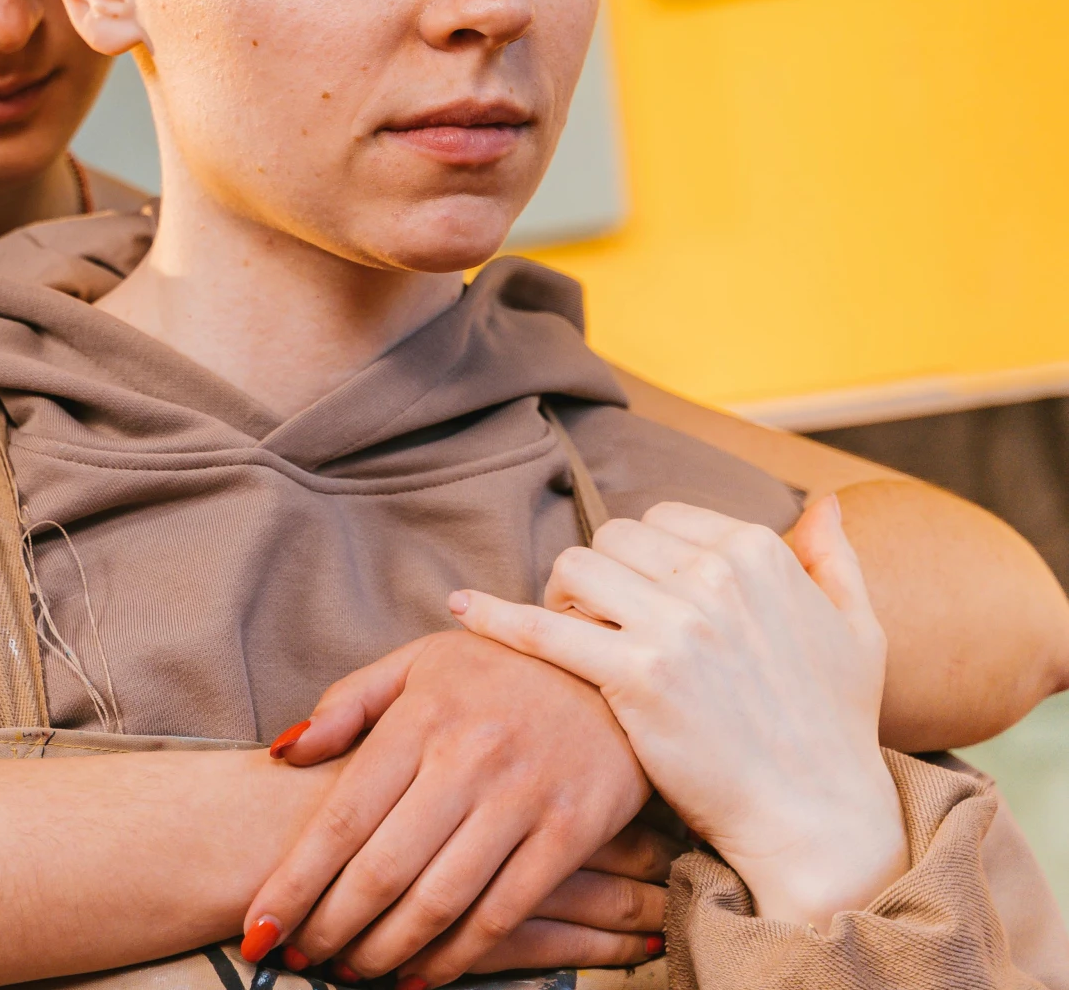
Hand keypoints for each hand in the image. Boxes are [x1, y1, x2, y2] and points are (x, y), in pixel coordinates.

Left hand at [238, 630, 651, 985]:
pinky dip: (457, 956)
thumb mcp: (419, 662)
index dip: (294, 881)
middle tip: (296, 958)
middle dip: (329, 927)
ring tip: (349, 972)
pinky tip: (420, 976)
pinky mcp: (571, 831)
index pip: (342, 816)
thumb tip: (284, 750)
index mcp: (420, 718)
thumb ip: (348, 703)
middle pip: (383, 869)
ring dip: (385, 950)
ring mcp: (522, 799)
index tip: (257, 926)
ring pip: (440, 900)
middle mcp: (467, 760)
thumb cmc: (500, 670)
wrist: (613, 665)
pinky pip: (504, 912)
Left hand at [450, 496, 907, 929]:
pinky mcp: (637, 677)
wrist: (817, 817)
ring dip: (562, 597)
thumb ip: (835, 560)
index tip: (637, 594)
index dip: (642, 557)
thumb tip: (828, 503)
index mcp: (760, 553)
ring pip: (575, 569)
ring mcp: (676, 625)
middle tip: (593, 617)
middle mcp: (717, 576)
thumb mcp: (858, 632)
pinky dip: (496, 616)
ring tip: (571, 635)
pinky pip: (544, 628)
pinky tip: (462, 610)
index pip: (663, 518)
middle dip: (598, 574)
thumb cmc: (835, 729)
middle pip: (612, 539)